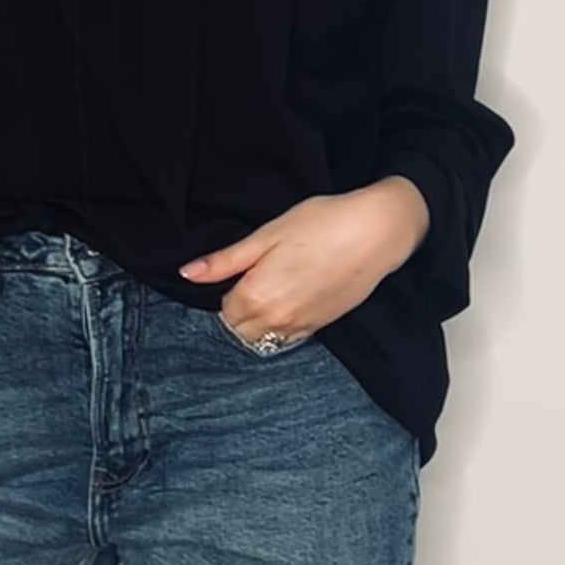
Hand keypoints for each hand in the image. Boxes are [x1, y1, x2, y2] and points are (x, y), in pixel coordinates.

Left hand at [179, 181, 428, 341]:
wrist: (377, 233)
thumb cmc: (322, 224)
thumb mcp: (267, 234)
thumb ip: (225, 260)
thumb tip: (187, 273)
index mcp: (255, 295)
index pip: (223, 312)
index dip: (225, 293)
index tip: (238, 276)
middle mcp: (275, 320)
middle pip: (239, 331)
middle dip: (238, 313)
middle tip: (250, 284)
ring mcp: (299, 327)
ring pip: (262, 341)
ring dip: (258, 325)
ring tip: (271, 293)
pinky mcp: (319, 327)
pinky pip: (287, 340)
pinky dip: (280, 328)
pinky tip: (289, 303)